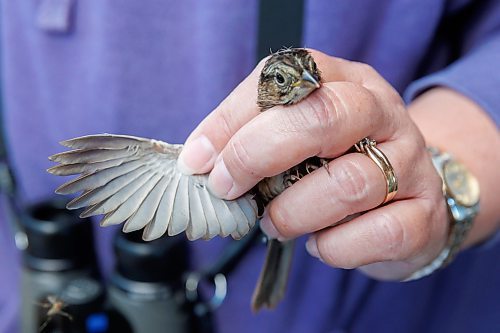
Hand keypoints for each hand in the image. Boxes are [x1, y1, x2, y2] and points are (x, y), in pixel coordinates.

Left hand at [178, 50, 448, 280]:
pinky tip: (320, 244)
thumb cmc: (337, 160)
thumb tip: (197, 159)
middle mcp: (380, 110)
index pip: (280, 81)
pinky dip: (334, 247)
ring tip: (275, 222)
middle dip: (258, 155)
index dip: (231, 121)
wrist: (411, 191)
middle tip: (227, 187)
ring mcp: (409, 160)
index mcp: (340, 80)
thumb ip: (247, 137)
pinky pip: (379, 232)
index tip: (199, 161)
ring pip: (348, 183)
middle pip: (322, 118)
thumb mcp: (293, 133)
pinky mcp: (424, 211)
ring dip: (294, 212)